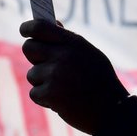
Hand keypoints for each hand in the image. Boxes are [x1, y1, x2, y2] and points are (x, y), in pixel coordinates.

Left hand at [20, 20, 128, 134]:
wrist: (111, 111)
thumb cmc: (101, 81)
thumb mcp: (90, 54)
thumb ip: (69, 41)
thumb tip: (53, 24)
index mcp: (73, 43)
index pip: (40, 27)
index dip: (28, 28)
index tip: (24, 30)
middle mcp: (62, 56)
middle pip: (29, 48)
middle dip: (33, 56)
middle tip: (44, 64)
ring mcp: (55, 75)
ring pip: (32, 74)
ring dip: (42, 82)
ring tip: (63, 88)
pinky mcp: (50, 94)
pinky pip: (35, 93)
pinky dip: (45, 99)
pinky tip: (62, 101)